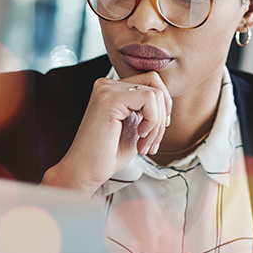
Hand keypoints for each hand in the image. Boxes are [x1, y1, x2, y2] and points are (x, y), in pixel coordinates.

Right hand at [41, 71, 171, 196]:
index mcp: (113, 89)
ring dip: (157, 125)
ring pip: (155, 93)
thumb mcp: (135, 125)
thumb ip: (147, 110)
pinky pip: (149, 100)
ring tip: (144, 144)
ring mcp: (107, 89)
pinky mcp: (109, 99)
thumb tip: (167, 100)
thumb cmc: (107, 154)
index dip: (162, 106)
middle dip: (162, 115)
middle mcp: (107, 85)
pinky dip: (152, 122)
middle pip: (156, 83)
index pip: (151, 81)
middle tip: (151, 142)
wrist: (86, 171)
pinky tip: (139, 137)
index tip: (156, 131)